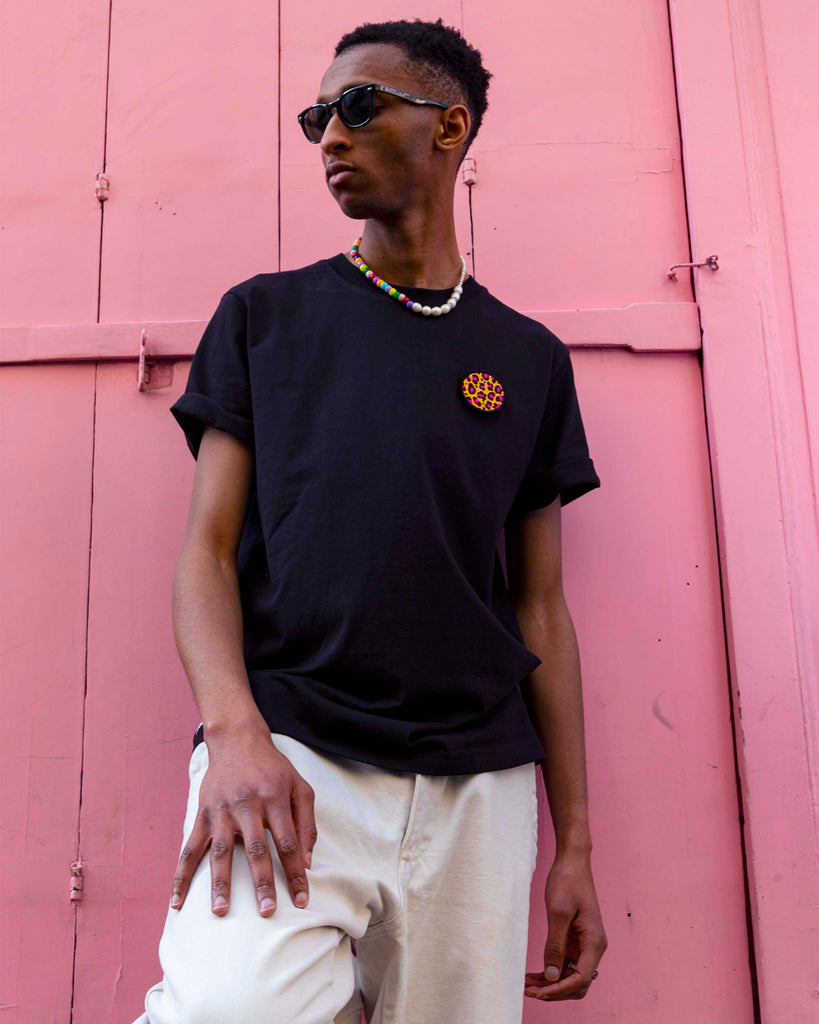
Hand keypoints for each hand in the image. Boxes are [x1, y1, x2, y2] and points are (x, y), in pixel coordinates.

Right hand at [170, 725, 317, 917]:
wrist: (237, 741)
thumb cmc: (273, 768)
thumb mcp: (299, 786)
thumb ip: (306, 823)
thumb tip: (308, 862)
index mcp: (275, 799)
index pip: (288, 842)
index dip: (296, 872)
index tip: (302, 900)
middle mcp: (247, 805)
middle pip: (256, 849)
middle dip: (262, 882)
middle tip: (267, 911)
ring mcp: (222, 810)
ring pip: (221, 851)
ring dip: (221, 882)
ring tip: (220, 911)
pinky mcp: (203, 814)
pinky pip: (190, 848)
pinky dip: (182, 875)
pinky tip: (178, 900)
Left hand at [524, 851, 606, 1000]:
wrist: (572, 861)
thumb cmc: (567, 881)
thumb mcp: (558, 913)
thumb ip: (555, 946)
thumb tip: (552, 976)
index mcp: (594, 941)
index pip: (581, 978)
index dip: (560, 989)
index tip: (539, 992)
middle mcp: (594, 946)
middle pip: (577, 983)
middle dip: (554, 991)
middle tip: (529, 991)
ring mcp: (586, 944)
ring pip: (570, 975)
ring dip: (551, 983)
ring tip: (527, 985)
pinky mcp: (577, 939)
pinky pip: (566, 963)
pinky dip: (552, 971)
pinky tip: (535, 974)